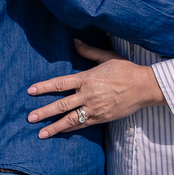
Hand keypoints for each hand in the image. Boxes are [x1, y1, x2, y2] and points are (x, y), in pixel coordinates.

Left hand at [26, 39, 166, 138]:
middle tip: (30, 118)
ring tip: (40, 133)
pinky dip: (70, 129)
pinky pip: (82, 125)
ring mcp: (94, 108)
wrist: (143, 87)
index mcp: (87, 79)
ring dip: (54, 127)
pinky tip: (61, 132)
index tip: (31, 91)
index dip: (44, 87)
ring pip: (70, 119)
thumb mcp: (107, 57)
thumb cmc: (126, 70)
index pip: (60, 84)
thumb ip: (88, 51)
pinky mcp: (101, 118)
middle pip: (61, 105)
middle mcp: (88, 95)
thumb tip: (74, 41)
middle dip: (44, 112)